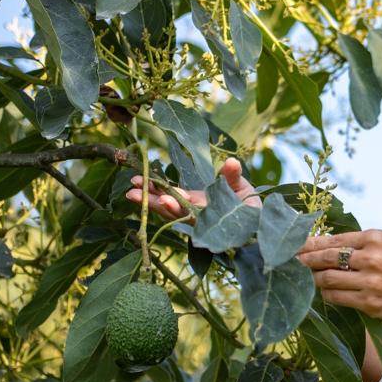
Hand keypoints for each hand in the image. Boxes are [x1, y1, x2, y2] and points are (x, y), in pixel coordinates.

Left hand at [124, 157, 259, 222]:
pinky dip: (155, 196)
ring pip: (167, 209)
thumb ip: (234, 177)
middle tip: (132, 194)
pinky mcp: (188, 207)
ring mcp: (191, 213)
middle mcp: (198, 217)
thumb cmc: (251, 207)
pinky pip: (169, 204)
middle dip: (153, 203)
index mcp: (213, 214)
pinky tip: (140, 187)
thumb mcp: (245, 191)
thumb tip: (232, 163)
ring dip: (149, 199)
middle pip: (173, 212)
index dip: (179, 205)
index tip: (164, 198)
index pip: (192, 211)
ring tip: (130, 190)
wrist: (251, 218)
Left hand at [297, 230, 381, 326]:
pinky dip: (325, 294)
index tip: (294, 245)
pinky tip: (321, 293)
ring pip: (327, 279)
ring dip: (311, 279)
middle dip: (303, 260)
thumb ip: (361, 246)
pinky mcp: (369, 303)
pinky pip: (336, 297)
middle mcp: (372, 257)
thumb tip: (326, 247)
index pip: (334, 239)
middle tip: (288, 261)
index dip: (310, 243)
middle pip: (326, 257)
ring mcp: (370, 281)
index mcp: (376, 238)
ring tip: (302, 279)